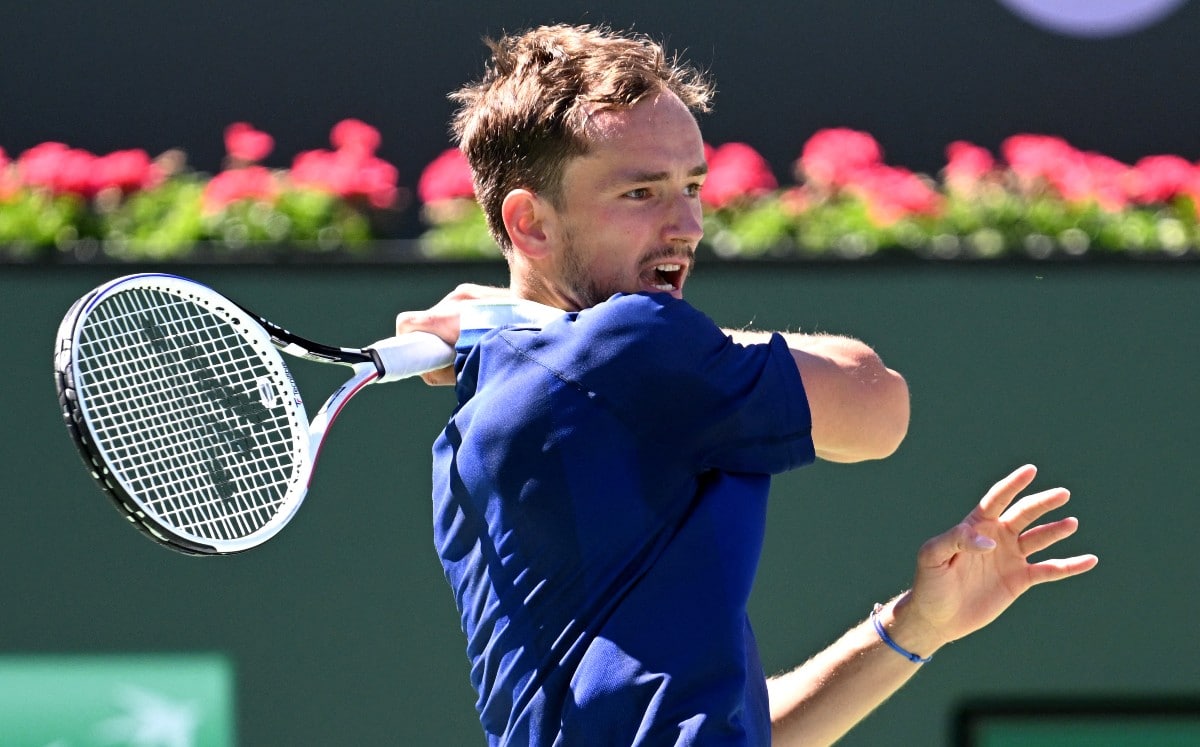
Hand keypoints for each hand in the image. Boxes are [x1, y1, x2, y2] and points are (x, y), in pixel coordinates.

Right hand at [394, 283, 511, 384]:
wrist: (553, 312)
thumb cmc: (514, 345)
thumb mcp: (475, 366)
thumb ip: (445, 371)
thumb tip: (427, 373)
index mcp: (450, 316)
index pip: (406, 324)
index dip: (403, 345)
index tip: (412, 360)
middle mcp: (456, 298)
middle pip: (425, 323)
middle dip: (433, 345)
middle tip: (455, 362)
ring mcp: (469, 292)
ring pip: (442, 316)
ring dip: (451, 335)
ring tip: (478, 348)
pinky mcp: (479, 291)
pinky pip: (459, 310)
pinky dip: (463, 325)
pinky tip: (485, 336)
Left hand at [893, 464, 1098, 653]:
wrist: (936, 617)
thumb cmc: (929, 582)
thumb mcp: (932, 556)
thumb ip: (956, 540)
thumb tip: (990, 542)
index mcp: (975, 526)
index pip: (997, 499)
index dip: (1013, 484)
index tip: (1030, 470)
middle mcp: (996, 538)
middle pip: (1024, 514)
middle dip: (1042, 503)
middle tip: (1063, 493)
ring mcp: (1010, 558)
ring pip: (1039, 539)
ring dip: (1055, 530)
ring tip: (1071, 523)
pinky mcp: (1019, 580)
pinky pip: (1049, 570)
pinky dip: (1070, 565)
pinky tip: (1090, 560)